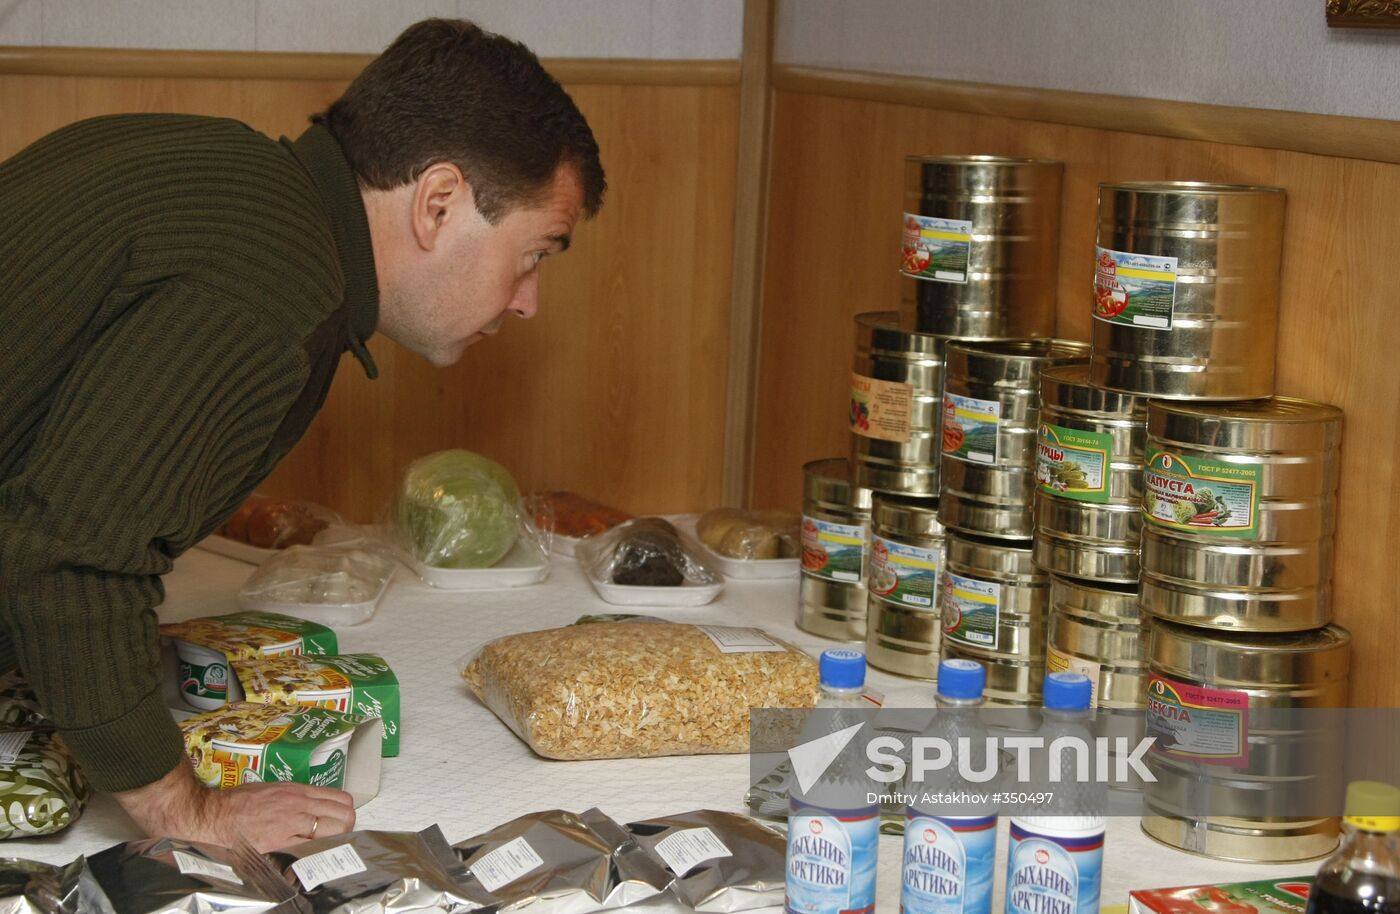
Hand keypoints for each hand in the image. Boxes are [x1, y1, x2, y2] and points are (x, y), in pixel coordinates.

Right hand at [112, 761, 354, 851]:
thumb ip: (295, 798)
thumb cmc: (237, 803)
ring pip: (333, 832)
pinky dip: (316, 854)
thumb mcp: (271, 790)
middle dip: (345, 828)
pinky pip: (310, 849)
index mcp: (297, 791)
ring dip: (334, 841)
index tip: (341, 821)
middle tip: (336, 837)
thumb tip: (311, 809)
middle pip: (344, 817)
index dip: (345, 813)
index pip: (340, 799)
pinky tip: (310, 857)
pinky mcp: (279, 843)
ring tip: (326, 848)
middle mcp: (298, 805)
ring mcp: (291, 825)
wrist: (212, 815)